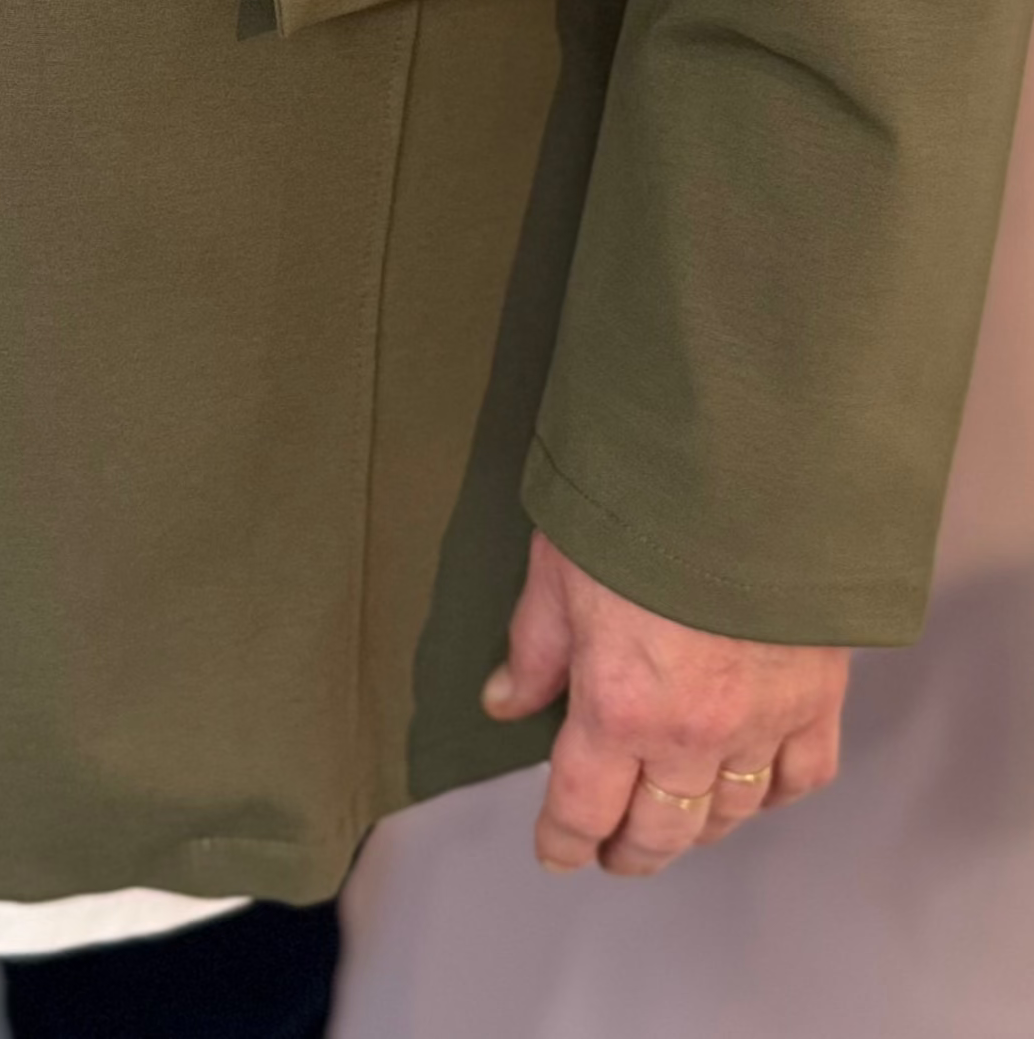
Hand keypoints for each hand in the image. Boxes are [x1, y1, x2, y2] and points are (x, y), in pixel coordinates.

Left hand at [483, 529, 849, 876]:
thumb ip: (534, 649)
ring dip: (698, 827)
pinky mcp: (817, 696)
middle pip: (661, 830)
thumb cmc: (640, 509)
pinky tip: (756, 785)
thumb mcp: (557, 570)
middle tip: (614, 852)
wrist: (746, 469)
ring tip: (676, 821)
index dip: (565, 840)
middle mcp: (690, 733)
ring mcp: (761, 721)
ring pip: (730, 812)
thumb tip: (504, 703)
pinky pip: (802, 774)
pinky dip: (777, 791)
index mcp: (617, 706)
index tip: (557, 851)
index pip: (583, 807)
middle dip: (631, 850)